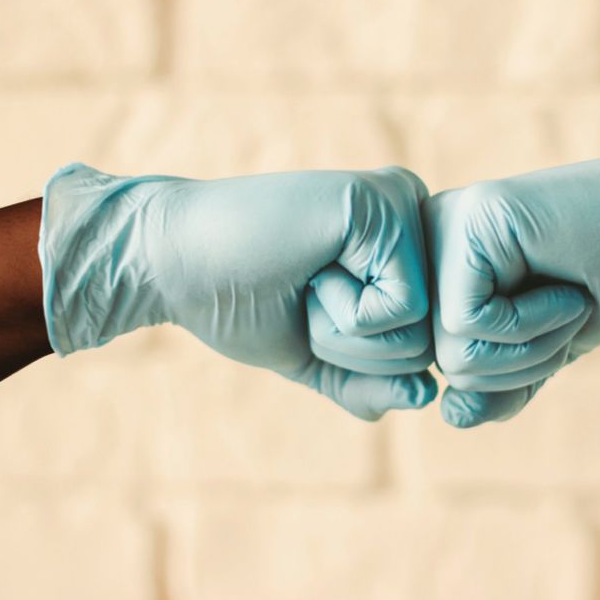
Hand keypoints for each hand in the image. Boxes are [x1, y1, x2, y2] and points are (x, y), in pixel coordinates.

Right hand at [40, 164, 435, 420]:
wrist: (172, 259)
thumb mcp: (316, 357)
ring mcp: (404, 206)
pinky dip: (346, 312)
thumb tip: (426, 395)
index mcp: (402, 250)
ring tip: (305, 277)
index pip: (421, 349)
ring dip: (344, 331)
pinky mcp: (386, 204)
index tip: (305, 306)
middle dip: (352, 349)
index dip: (354, 358)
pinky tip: (311, 264)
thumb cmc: (240, 301)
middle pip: (427, 345)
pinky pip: (404, 308)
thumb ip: (370, 383)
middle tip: (302, 291)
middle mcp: (414, 219)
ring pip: (420, 334)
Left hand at [424, 147, 599, 426]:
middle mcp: (430, 242)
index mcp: (440, 269)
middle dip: (522, 362)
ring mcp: (446, 226)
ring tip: (569, 298)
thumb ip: (499, 387)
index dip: (512, 372)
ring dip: (533, 345)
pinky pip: (470, 322)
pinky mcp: (470, 223)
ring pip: (453, 351)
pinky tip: (565, 285)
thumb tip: (452, 415)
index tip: (557, 325)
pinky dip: (533, 322)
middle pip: (444, 362)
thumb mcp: (546, 350)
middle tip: (569, 312)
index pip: (445, 365)